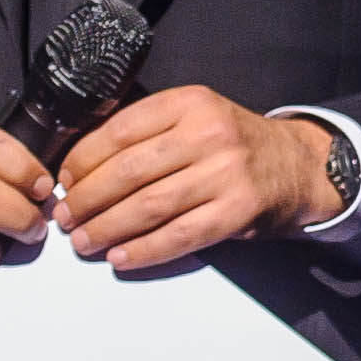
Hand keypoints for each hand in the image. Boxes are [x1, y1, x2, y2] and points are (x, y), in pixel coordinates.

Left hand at [56, 86, 339, 271]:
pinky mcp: (238, 210)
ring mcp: (227, 173)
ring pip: (149, 206)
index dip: (83, 160)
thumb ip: (148, 130)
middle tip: (67, 217)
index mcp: (190, 103)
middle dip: (88, 199)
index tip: (64, 181)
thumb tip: (81, 166)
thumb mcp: (195, 116)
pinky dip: (144, 250)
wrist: (296, 164)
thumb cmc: (232, 143)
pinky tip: (121, 257)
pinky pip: (180, 236)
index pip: (120, 130)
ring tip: (84, 242)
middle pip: (129, 171)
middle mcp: (209, 133)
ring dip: (108, 228)